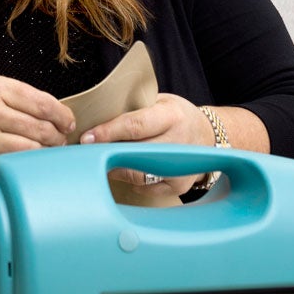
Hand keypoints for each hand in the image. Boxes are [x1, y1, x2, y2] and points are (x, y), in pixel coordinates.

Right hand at [0, 75, 76, 177]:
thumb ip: (20, 96)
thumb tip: (58, 114)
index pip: (44, 104)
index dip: (63, 116)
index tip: (68, 123)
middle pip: (41, 129)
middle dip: (57, 137)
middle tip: (59, 140)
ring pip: (31, 150)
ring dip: (45, 154)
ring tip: (46, 152)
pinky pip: (14, 166)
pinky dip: (26, 166)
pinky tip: (27, 163)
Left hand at [84, 94, 213, 202]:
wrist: (206, 134)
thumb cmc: (173, 116)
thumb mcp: (158, 103)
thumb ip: (133, 111)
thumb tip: (95, 121)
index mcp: (171, 116)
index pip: (135, 125)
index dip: (108, 132)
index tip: (87, 138)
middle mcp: (179, 143)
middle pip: (135, 153)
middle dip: (108, 154)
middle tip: (88, 153)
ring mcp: (181, 167)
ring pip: (139, 176)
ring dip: (116, 170)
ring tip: (103, 163)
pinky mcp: (180, 186)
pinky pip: (146, 189)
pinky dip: (131, 183)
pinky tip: (125, 172)